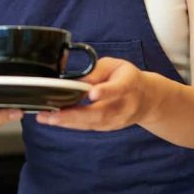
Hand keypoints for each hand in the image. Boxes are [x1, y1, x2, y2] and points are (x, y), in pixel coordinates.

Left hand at [36, 57, 153, 131]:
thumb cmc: (126, 77)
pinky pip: (89, 127)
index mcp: (129, 84)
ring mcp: (118, 120)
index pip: (118, 88)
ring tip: (46, 118)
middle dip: (74, 115)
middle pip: (101, 112)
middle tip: (51, 115)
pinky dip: (71, 124)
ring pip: (92, 123)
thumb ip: (97, 71)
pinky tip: (54, 120)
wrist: (147, 99)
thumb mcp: (114, 65)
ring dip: (68, 122)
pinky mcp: (110, 127)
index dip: (105, 91)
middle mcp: (125, 105)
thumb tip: (76, 80)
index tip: (92, 94)